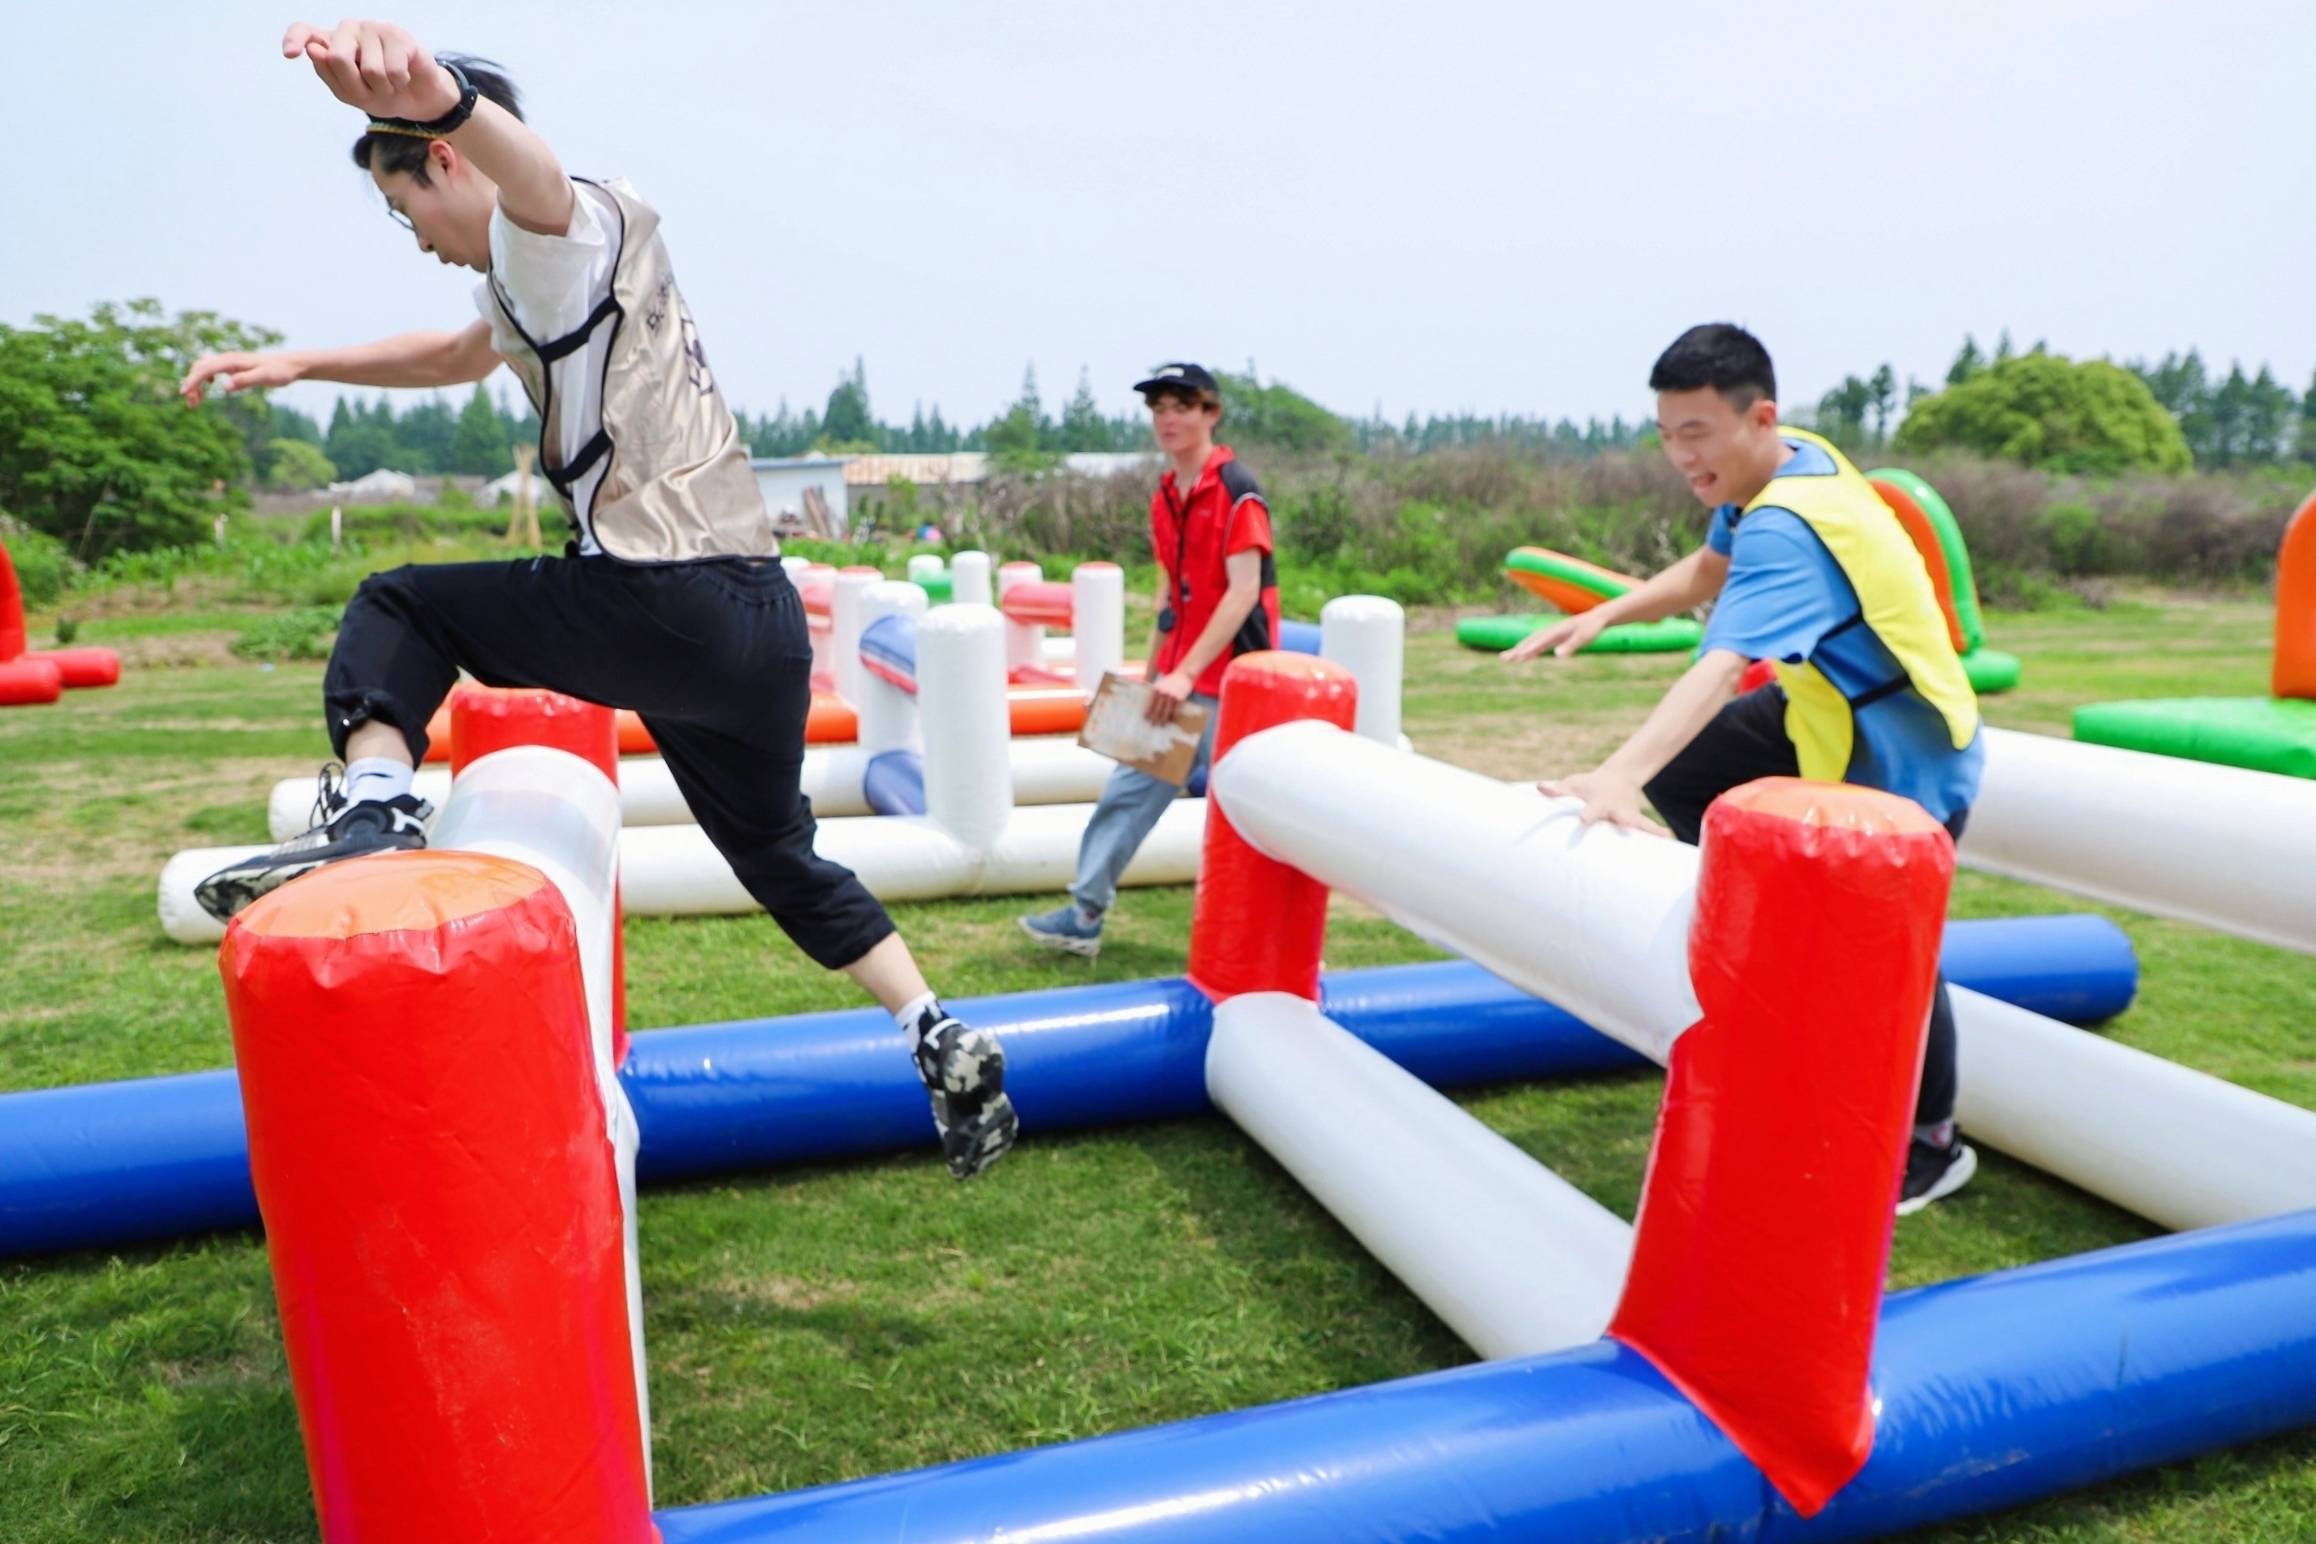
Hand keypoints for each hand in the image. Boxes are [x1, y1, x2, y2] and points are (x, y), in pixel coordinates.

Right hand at [181, 351, 301, 405]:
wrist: (289, 365)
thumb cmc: (278, 372)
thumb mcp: (265, 377)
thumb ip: (245, 381)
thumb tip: (225, 387)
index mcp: (232, 361)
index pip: (205, 369)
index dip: (192, 381)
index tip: (184, 394)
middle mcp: (227, 358)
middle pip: (200, 368)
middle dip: (191, 385)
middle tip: (191, 405)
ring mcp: (228, 361)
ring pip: (203, 368)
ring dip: (196, 383)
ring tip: (195, 402)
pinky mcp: (232, 366)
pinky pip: (210, 369)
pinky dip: (203, 379)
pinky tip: (208, 389)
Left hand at [282, 19, 457, 120]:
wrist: (415, 95)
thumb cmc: (378, 92)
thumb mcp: (350, 93)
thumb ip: (329, 73)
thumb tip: (316, 49)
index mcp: (329, 42)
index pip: (304, 31)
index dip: (295, 40)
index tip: (290, 54)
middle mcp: (347, 30)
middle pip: (338, 57)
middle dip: (358, 86)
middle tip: (371, 90)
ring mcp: (372, 29)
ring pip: (372, 70)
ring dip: (384, 88)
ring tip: (389, 84)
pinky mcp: (397, 34)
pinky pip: (395, 70)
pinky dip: (400, 84)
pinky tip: (403, 77)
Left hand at [1146, 669, 1194, 724]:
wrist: (1184, 674)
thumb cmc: (1172, 679)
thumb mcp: (1162, 683)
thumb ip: (1157, 692)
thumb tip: (1152, 703)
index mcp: (1157, 689)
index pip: (1151, 702)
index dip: (1148, 710)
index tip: (1145, 717)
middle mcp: (1163, 693)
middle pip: (1158, 707)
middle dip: (1154, 717)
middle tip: (1152, 724)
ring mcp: (1172, 696)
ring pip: (1166, 710)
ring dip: (1163, 718)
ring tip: (1161, 725)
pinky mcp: (1180, 698)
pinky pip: (1175, 709)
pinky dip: (1172, 715)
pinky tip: (1170, 720)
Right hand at [1501, 609, 1607, 662]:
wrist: (1596, 617)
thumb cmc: (1591, 628)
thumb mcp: (1584, 638)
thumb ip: (1570, 646)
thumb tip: (1557, 655)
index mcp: (1556, 632)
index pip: (1539, 642)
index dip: (1528, 650)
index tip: (1518, 657)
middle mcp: (1550, 632)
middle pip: (1530, 641)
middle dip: (1517, 650)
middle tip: (1503, 658)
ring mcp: (1550, 634)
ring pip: (1531, 642)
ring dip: (1519, 650)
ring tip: (1507, 658)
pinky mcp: (1553, 637)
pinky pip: (1538, 644)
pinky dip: (1529, 650)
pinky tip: (1524, 657)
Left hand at [1536, 769, 1667, 836]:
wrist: (1617, 777)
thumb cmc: (1589, 785)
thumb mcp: (1574, 784)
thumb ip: (1558, 789)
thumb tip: (1540, 787)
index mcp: (1598, 802)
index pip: (1591, 809)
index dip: (1587, 814)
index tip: (1583, 819)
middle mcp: (1615, 809)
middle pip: (1620, 818)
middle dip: (1623, 823)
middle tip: (1628, 827)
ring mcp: (1628, 814)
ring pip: (1638, 823)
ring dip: (1648, 831)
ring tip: (1663, 837)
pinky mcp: (1636, 819)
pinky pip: (1648, 827)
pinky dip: (1658, 833)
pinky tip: (1669, 839)